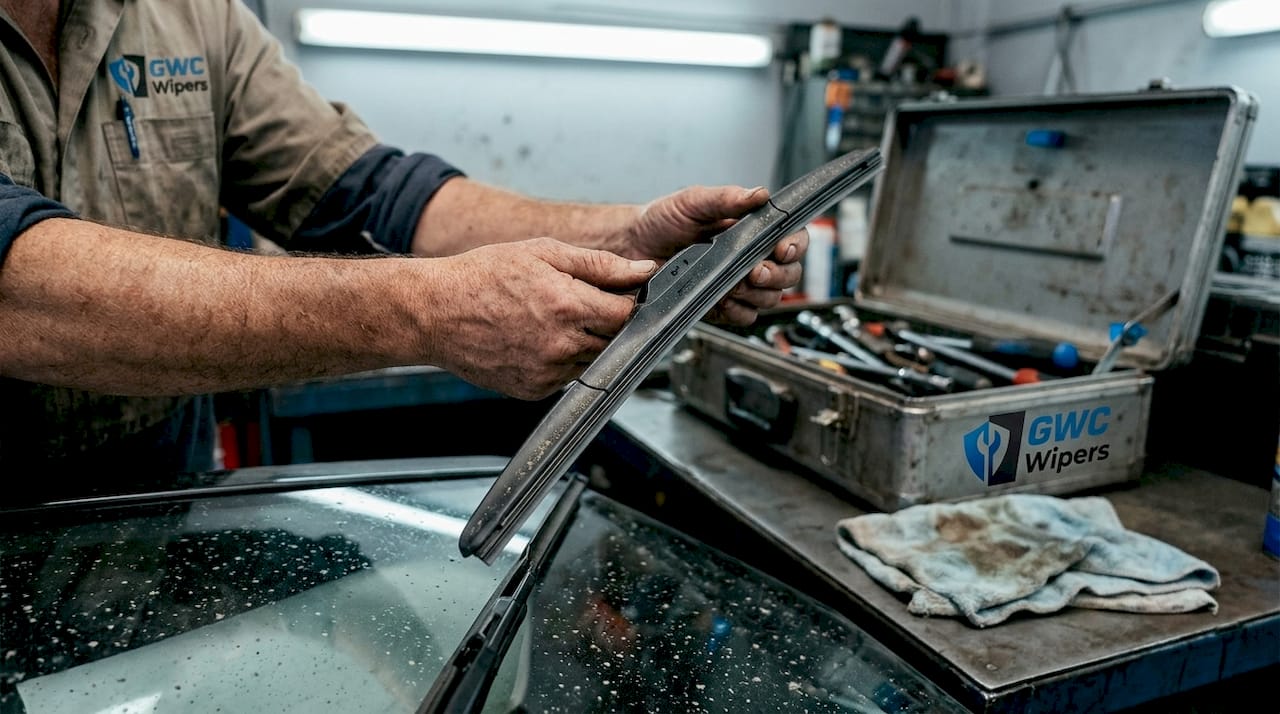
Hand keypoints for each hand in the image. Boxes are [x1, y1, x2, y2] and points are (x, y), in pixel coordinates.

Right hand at [427, 238, 655, 399]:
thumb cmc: (484, 276)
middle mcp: (561, 346)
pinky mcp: (534, 390)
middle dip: (606, 323)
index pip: (627, 314)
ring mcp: (547, 373)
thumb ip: (600, 264)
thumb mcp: (544, 252)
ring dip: (585, 343)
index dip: (627, 302)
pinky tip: (537, 338)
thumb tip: (644, 270)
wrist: (435, 312)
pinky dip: (562, 360)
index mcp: (568, 306)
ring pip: (592, 361)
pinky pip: (566, 377)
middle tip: (579, 303)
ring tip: (551, 319)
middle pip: (614, 340)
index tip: (618, 294)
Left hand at [620, 185, 807, 325]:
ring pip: (770, 299)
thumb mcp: (693, 201)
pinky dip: (737, 310)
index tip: (782, 249)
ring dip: (756, 294)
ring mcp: (738, 284)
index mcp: (752, 230)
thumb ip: (726, 198)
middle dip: (777, 275)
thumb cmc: (662, 220)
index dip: (795, 246)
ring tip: (732, 283)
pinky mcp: (723, 306)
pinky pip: (745, 317)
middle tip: (754, 271)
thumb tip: (760, 194)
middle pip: (789, 275)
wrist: (633, 247)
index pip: (793, 238)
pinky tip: (720, 298)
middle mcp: (750, 258)